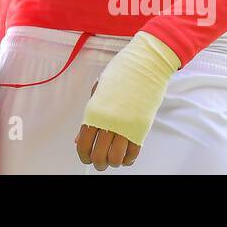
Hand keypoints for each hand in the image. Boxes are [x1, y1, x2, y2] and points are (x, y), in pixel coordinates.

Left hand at [75, 31, 180, 170]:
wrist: (146, 64)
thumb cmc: (121, 73)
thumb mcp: (99, 92)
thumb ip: (90, 116)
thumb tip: (80, 139)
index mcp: (93, 110)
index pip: (84, 143)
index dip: (83, 155)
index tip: (86, 158)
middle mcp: (108, 121)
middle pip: (98, 155)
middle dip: (98, 163)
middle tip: (99, 162)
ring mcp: (126, 125)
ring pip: (115, 159)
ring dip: (112, 163)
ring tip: (113, 160)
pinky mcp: (142, 128)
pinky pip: (133, 153)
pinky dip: (128, 160)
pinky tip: (125, 156)